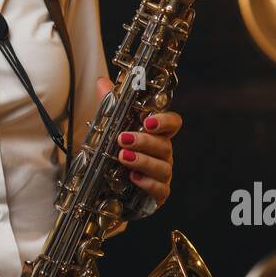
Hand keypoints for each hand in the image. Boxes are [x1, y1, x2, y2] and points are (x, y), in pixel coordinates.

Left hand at [97, 75, 180, 210]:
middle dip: (144, 141)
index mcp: (156, 135)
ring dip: (143, 161)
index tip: (148, 121)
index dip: (165, 121)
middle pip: (165, 144)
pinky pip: (161, 190)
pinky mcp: (158, 194)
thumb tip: (102, 82)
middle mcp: (163, 153)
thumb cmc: (116, 153)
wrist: (108, 186)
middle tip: (123, 139)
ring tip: (123, 157)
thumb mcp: (109, 129)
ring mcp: (162, 174)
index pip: (173, 123)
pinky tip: (134, 178)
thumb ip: (109, 106)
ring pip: (163, 167)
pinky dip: (148, 183)